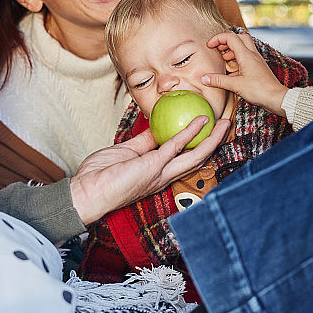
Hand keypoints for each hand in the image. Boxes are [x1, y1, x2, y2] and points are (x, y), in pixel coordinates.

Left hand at [71, 115, 230, 224]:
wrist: (86, 191)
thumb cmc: (101, 175)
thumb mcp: (127, 152)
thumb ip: (144, 142)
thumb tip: (157, 128)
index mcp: (157, 173)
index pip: (183, 159)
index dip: (198, 146)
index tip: (208, 131)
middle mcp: (163, 176)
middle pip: (197, 160)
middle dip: (213, 143)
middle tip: (225, 127)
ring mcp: (160, 174)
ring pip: (195, 156)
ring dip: (212, 139)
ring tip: (224, 123)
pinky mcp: (153, 167)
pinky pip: (176, 146)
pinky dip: (190, 132)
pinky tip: (201, 121)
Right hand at [202, 31, 287, 115]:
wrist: (276, 98)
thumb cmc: (260, 90)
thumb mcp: (236, 85)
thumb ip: (219, 80)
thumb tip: (204, 78)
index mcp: (246, 55)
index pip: (230, 38)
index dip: (218, 38)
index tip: (210, 45)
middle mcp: (252, 55)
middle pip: (239, 37)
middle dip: (226, 40)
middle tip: (218, 48)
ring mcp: (256, 61)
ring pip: (244, 47)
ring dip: (232, 50)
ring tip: (224, 59)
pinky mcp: (258, 67)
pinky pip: (247, 58)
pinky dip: (238, 60)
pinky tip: (232, 71)